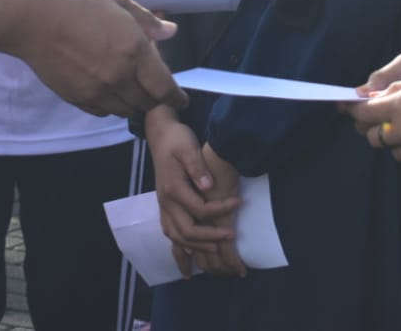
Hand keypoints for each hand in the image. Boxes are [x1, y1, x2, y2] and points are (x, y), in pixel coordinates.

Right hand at [17, 0, 186, 117]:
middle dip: (156, 100)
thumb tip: (171, 31)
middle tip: (156, 92)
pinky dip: (111, 106)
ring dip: (134, 104)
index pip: (164, 87)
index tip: (181, 100)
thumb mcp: (118, 1)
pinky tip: (110, 93)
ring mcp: (97, 91)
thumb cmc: (79, 3)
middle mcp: (120, 77)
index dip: (176, 97)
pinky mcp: (78, 98)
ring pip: (125, 111)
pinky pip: (102, 112)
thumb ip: (147, 20)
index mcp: (134, 51)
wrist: (35, 20)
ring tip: (133, 93)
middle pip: (147, 103)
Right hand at [145, 107, 240, 276]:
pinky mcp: (165, 208)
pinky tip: (187, 265)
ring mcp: (164, 207)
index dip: (220, 209)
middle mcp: (166, 202)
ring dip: (195, 248)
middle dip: (210, 237)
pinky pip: (170, 235)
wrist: (161, 135)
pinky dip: (179, 251)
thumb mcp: (188, 147)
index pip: (199, 209)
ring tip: (215, 250)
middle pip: (187, 231)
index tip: (239, 202)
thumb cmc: (178, 139)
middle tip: (232, 236)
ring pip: (176, 237)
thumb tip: (208, 187)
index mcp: (173, 188)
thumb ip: (197, 167)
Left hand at [346, 72, 400, 171]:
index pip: (362, 115)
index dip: (355, 112)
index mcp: (398, 107)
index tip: (351, 111)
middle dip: (376, 130)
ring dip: (400, 143)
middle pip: (374, 139)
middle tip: (386, 122)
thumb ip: (393, 89)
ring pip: (395, 153)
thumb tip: (372, 98)